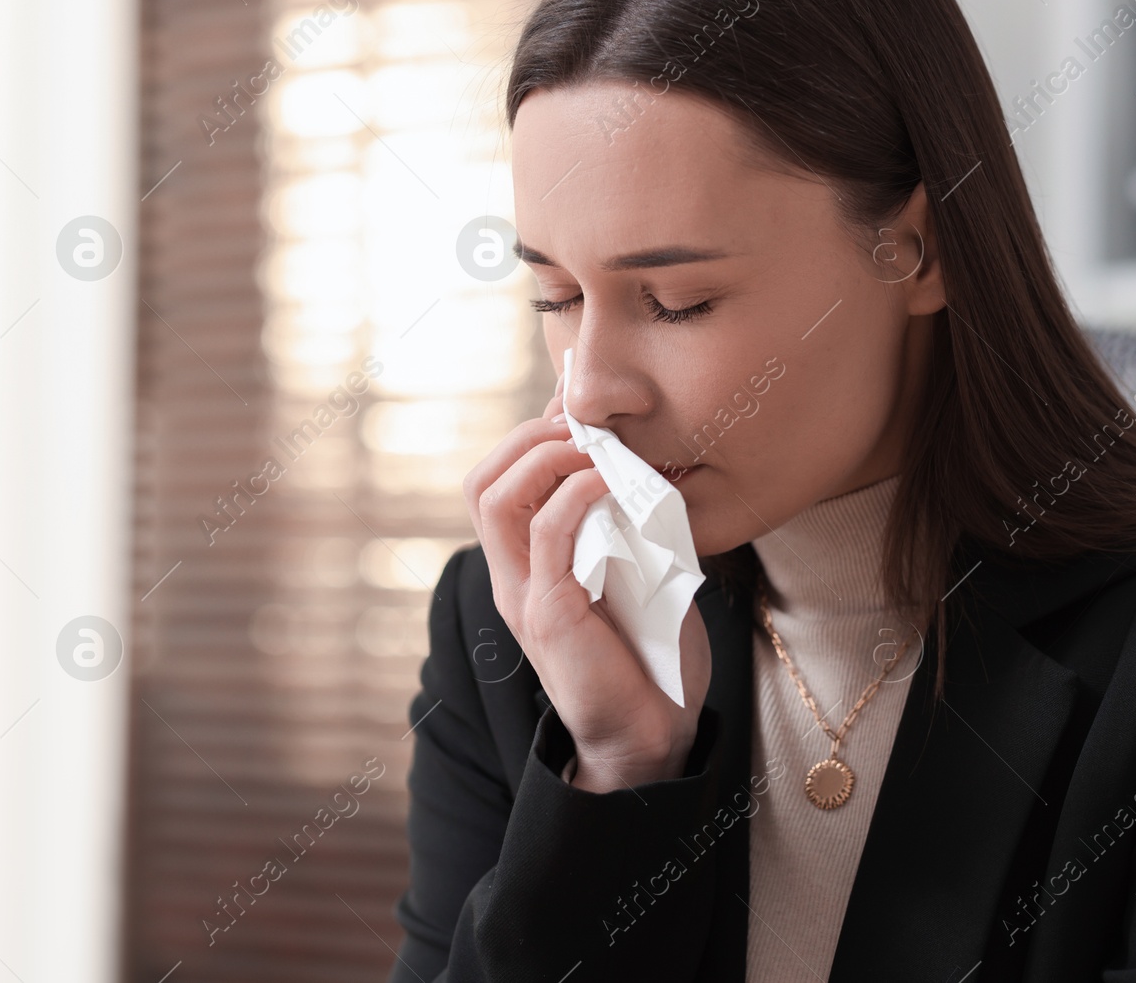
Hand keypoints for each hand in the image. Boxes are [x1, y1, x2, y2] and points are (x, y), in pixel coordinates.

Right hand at [463, 391, 712, 792]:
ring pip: (496, 498)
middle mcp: (512, 577)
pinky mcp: (548, 613)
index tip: (575, 400)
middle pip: (483, 481)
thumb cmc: (651, 658)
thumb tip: (647, 467)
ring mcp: (524, 594)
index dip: (531, 432)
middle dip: (529, 435)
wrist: (652, 735)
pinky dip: (573, 494)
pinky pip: (545, 533)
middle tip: (585, 423)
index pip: (501, 481)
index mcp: (527, 566)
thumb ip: (628, 528)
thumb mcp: (638, 576)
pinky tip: (610, 482)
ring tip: (593, 445)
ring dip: (544, 455)